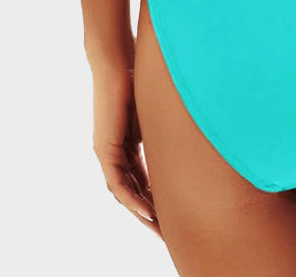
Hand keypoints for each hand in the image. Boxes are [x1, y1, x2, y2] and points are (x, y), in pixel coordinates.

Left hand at [92, 66, 159, 235]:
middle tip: (165, 232)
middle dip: (149, 213)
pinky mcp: (104, 148)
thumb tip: (190, 129)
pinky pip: (118, 182)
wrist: (115, 63)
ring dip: (141, 211)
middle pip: (132, 191)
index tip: (171, 212)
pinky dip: (132, 198)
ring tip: (158, 229)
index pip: (141, 179)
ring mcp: (107, 151)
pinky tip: (146, 210)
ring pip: (124, 192)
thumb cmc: (137, 78)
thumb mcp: (155, 110)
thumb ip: (164, 127)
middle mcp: (114, 152)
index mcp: (127, 144)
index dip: (156, 197)